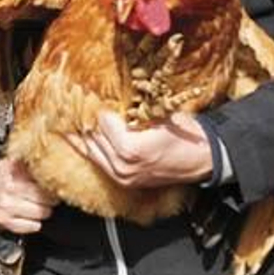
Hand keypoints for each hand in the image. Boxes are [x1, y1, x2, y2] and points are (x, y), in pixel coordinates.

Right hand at [0, 156, 56, 234]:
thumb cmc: (5, 174)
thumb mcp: (19, 163)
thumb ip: (36, 166)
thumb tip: (59, 170)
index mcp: (16, 172)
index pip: (46, 183)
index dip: (54, 186)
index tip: (55, 187)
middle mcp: (10, 189)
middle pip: (46, 199)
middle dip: (51, 199)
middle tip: (48, 197)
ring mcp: (6, 206)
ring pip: (41, 214)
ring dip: (44, 211)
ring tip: (39, 205)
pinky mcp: (3, 221)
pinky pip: (32, 226)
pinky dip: (35, 223)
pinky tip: (30, 215)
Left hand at [65, 111, 212, 188]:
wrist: (204, 158)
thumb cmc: (186, 134)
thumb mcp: (158, 113)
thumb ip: (130, 109)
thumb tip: (105, 98)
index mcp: (130, 148)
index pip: (100, 121)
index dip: (97, 105)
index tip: (88, 93)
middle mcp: (122, 166)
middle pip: (91, 137)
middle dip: (83, 118)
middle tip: (71, 102)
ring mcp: (122, 177)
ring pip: (90, 151)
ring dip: (81, 134)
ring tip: (69, 118)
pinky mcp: (124, 182)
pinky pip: (98, 162)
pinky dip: (90, 148)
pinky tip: (80, 136)